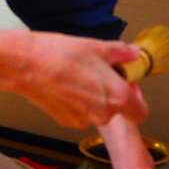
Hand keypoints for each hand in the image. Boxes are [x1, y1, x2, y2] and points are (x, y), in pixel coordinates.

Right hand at [16, 33, 148, 128]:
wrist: (28, 65)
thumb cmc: (62, 55)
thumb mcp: (98, 47)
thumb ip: (122, 53)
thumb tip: (133, 54)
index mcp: (117, 97)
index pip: (140, 112)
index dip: (137, 97)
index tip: (128, 82)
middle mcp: (102, 114)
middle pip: (117, 110)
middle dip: (112, 92)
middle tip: (100, 72)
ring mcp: (82, 120)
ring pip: (97, 111)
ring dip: (94, 98)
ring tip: (80, 75)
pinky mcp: (65, 121)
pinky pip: (80, 113)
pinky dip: (78, 102)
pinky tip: (67, 84)